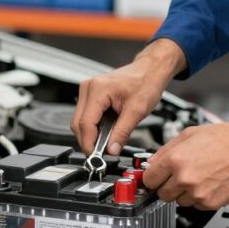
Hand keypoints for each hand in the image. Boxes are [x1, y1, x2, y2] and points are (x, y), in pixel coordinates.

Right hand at [72, 39, 186, 154]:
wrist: (150, 70)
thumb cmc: (146, 82)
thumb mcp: (137, 111)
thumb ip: (123, 132)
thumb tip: (112, 150)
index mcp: (98, 90)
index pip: (85, 124)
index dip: (89, 144)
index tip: (96, 157)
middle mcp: (88, 88)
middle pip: (78, 124)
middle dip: (88, 141)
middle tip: (101, 155)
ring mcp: (88, 90)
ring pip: (79, 121)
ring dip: (90, 135)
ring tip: (106, 143)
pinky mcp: (91, 94)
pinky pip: (85, 115)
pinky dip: (93, 127)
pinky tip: (105, 132)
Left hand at [143, 114, 228, 209]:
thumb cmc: (226, 139)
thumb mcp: (190, 134)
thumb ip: (166, 150)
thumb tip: (152, 162)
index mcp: (174, 159)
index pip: (148, 180)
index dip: (153, 178)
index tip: (156, 178)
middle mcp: (184, 178)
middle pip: (161, 195)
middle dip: (168, 187)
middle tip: (180, 177)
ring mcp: (197, 193)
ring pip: (179, 202)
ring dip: (185, 193)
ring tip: (200, 176)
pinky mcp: (210, 203)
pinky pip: (196, 206)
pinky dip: (200, 198)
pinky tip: (210, 183)